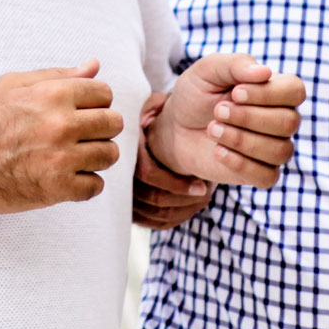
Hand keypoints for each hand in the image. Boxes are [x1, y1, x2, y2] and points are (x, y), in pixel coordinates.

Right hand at [0, 59, 124, 213]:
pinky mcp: (57, 189)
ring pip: (109, 155)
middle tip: (80, 136)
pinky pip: (95, 187)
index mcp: (53, 94)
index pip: (104, 93)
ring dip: (95, 157)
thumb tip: (94, 65)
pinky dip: (84, 185)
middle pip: (113, 123)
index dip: (95, 102)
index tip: (81, 112)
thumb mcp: (12, 85)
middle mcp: (61, 124)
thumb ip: (57, 75)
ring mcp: (61, 159)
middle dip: (100, 128)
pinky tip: (65, 178)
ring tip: (73, 157)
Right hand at [133, 95, 212, 228]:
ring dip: (185, 209)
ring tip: (203, 197)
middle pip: (155, 200)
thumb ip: (157, 106)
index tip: (202, 186)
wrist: (141, 133)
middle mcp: (121, 178)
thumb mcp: (151, 104)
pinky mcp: (137, 213)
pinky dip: (178, 218)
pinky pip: (159, 224)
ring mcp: (127, 198)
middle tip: (206, 192)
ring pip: (159, 215)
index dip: (176, 183)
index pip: (148, 174)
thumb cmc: (151, 115)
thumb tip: (164, 109)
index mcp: (125, 152)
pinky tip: (193, 206)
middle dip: (185, 200)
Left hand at [151, 54, 303, 187]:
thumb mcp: (208, 71)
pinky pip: (268, 177)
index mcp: (275, 91)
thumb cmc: (197, 95)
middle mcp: (281, 120)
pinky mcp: (259, 173)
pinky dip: (242, 165)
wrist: (176, 127)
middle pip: (289, 122)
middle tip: (217, 111)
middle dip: (249, 117)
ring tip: (212, 129)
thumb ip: (236, 65)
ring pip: (280, 150)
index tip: (235, 92)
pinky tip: (218, 151)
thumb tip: (265, 72)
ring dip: (241, 139)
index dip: (268, 93)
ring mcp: (272, 148)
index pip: (295, 91)